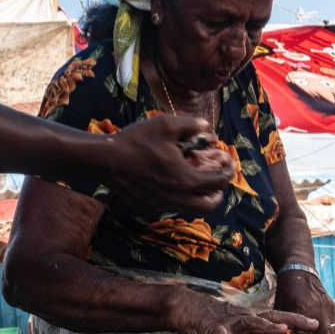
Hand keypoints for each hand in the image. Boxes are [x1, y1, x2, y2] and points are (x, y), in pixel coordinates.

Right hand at [106, 115, 235, 212]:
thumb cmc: (135, 141)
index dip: (228, 172)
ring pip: (190, 209)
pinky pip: (172, 206)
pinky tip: (172, 182)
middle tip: (217, 180)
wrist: (103, 161)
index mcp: (185, 179)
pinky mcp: (148, 207)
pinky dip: (180, 197)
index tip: (230, 164)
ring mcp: (161, 204)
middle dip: (218, 193)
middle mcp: (176, 197)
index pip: (218, 182)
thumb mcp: (165, 124)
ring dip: (199, 197)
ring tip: (196, 181)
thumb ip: (191, 124)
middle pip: (209, 205)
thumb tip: (208, 127)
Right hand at [170, 293, 309, 333]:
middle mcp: (246, 320)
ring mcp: (231, 325)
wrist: (190, 311)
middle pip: (273, 317)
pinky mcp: (215, 332)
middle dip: (293, 320)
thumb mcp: (244, 331)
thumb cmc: (220, 323)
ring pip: (251, 324)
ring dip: (267, 327)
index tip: (318, 324)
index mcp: (254, 319)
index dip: (299, 320)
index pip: (280, 318)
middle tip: (312, 323)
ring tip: (281, 331)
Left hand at [275, 270, 334, 333]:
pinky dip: (325, 327)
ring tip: (317, 333)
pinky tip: (318, 324)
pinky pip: (332, 324)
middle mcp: (319, 311)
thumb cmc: (287, 293)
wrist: (300, 272)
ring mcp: (329, 309)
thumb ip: (287, 328)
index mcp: (303, 311)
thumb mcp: (280, 310)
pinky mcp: (334, 307)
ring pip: (329, 331)